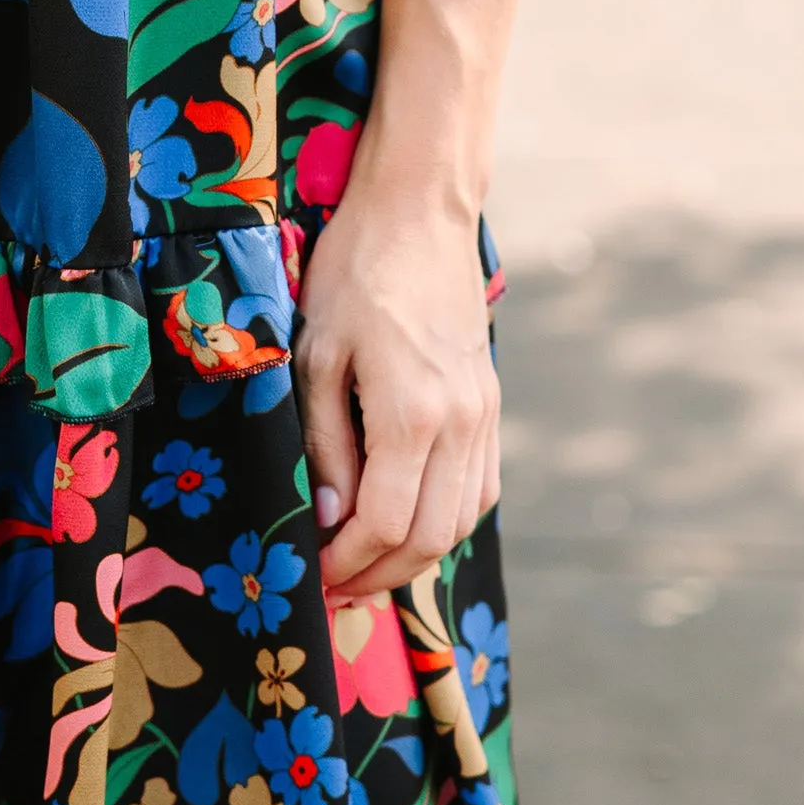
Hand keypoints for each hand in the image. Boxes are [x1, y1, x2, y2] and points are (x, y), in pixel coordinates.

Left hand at [293, 189, 499, 599]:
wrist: (420, 215)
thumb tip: (333, 517)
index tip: (314, 575)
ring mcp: (483, 417)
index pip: (384, 524)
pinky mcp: (490, 406)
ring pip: (461, 521)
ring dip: (414, 558)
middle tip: (335, 589)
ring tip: (366, 568)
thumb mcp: (316, 355)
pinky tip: (406, 524)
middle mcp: (460, 425)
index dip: (347, 563)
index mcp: (411, 414)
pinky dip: (444, 522)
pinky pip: (479, 488)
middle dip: (379, 576)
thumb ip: (326, 443)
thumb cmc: (354, 273)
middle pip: (429, 538)